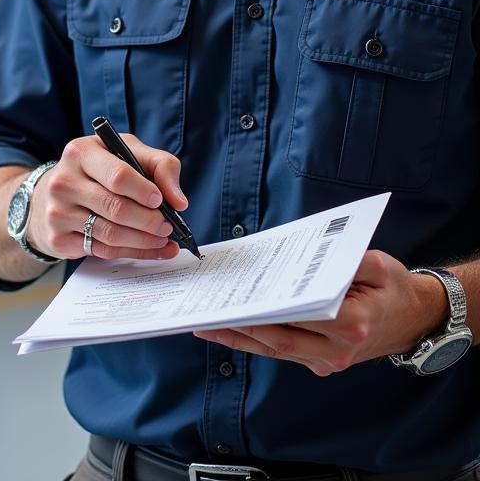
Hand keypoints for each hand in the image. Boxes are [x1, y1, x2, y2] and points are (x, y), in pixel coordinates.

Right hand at [28, 131, 188, 260]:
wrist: (56, 192)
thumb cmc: (100, 169)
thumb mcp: (128, 152)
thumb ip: (160, 166)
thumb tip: (179, 202)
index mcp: (80, 153)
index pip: (118, 176)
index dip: (144, 191)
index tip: (160, 200)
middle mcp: (64, 181)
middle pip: (116, 208)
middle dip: (149, 220)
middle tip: (168, 226)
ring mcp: (58, 212)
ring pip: (111, 234)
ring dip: (144, 240)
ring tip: (164, 238)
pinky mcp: (58, 239)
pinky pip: (103, 251)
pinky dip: (133, 253)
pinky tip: (151, 249)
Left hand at [193, 250, 448, 375]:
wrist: (416, 317)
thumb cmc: (394, 287)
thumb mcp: (378, 264)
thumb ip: (346, 260)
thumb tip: (314, 256)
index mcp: (350, 325)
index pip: (293, 318)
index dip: (258, 311)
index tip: (230, 301)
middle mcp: (336, 349)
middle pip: (276, 340)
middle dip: (236, 328)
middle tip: (202, 317)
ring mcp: (328, 361)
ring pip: (274, 351)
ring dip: (239, 339)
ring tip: (204, 326)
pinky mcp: (321, 362)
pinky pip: (282, 352)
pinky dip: (255, 342)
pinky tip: (231, 330)